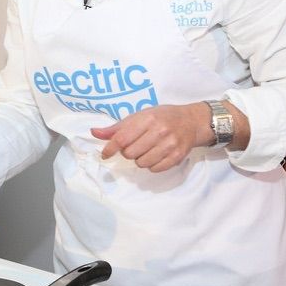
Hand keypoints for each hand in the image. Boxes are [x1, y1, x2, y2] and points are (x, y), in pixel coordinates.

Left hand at [92, 103, 209, 171]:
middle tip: (135, 145)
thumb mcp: (139, 116)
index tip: (105, 154)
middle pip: (130, 153)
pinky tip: (155, 155)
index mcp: (147, 119)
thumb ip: (117, 127)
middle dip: (128, 152)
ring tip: (146, 150)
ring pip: (142, 163)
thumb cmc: (161, 117)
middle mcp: (160, 131)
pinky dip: (151, 165)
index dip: (110, 148)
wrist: (191, 121)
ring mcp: (170, 145)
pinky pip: (155, 169)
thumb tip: (94, 133)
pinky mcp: (177, 156)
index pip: (122, 138)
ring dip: (139, 159)